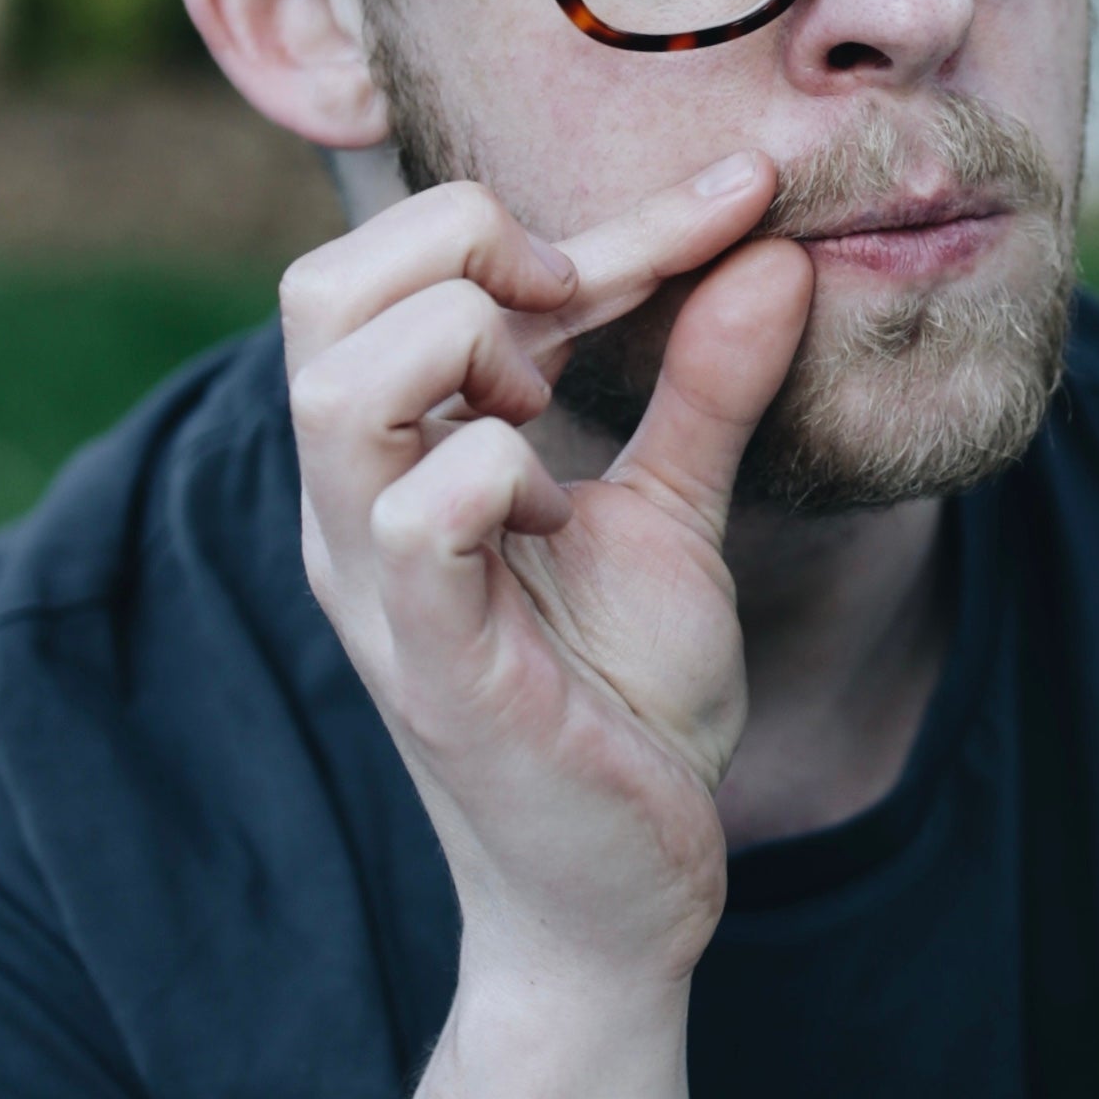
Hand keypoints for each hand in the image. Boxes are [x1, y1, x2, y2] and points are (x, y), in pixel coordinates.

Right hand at [279, 157, 812, 999]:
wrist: (624, 895)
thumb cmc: (622, 707)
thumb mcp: (674, 515)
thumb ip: (708, 385)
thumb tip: (773, 248)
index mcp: (396, 458)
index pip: (414, 265)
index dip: (582, 216)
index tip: (731, 203)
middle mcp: (355, 507)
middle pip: (326, 287)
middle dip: (468, 249)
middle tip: (581, 320)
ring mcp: (381, 584)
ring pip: (341, 381)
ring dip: (472, 352)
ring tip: (548, 417)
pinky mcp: (436, 664)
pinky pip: (415, 518)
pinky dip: (497, 473)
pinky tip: (555, 512)